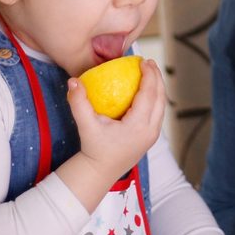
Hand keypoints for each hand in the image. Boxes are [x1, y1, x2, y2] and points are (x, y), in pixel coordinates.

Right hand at [61, 59, 165, 209]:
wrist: (100, 172)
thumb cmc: (94, 149)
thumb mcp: (86, 125)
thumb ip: (79, 103)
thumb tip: (73, 80)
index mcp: (139, 125)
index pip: (149, 94)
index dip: (149, 75)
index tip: (144, 61)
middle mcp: (150, 130)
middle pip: (161, 98)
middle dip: (157, 78)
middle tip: (149, 63)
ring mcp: (153, 135)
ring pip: (162, 106)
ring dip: (158, 88)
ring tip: (150, 73)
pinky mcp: (151, 137)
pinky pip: (158, 113)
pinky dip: (155, 99)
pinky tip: (145, 91)